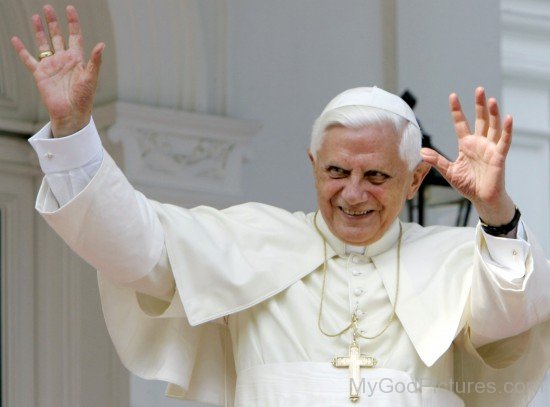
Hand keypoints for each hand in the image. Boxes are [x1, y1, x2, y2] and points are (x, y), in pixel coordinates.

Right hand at [11, 4, 104, 136]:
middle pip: (57, 36)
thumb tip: (101, 44)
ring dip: (40, 31)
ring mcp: (51, 66)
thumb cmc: (84, 98)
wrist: (71, 114)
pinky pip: (28, 59)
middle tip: (48, 8)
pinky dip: (21, 50)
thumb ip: (95, 61)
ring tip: (36, 17)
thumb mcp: (91, 78)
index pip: (75, 36)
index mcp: (77, 59)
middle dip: (53, 22)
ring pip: (44, 44)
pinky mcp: (40, 74)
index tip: (69, 9)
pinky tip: (15, 39)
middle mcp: (64, 60)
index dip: (72, 22)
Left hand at [420, 87, 515, 225]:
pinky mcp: (499, 156)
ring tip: (490, 99)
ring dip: (493, 113)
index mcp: (466, 145)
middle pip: (480, 120)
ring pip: (493, 127)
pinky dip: (507, 130)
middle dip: (479, 105)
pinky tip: (508, 118)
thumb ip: (437, 160)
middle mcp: (479, 143)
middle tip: (478, 89)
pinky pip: (504, 141)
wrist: (482, 198)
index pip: (461, 124)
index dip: (457, 110)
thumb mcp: (449, 172)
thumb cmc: (468, 185)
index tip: (453, 96)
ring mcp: (490, 148)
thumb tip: (421, 152)